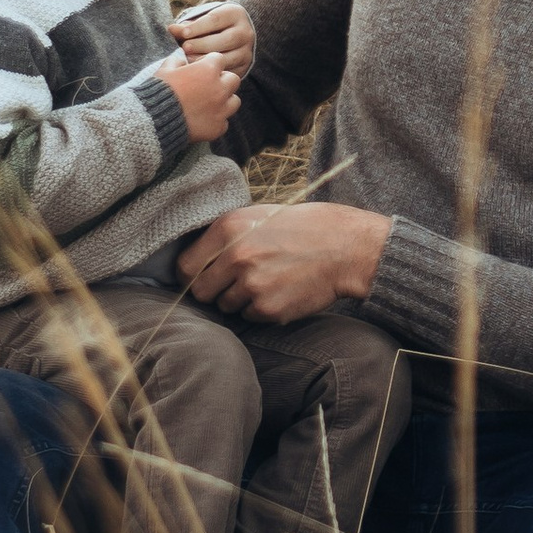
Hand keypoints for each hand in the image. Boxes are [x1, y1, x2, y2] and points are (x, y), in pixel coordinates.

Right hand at [154, 47, 241, 143]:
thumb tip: (182, 62)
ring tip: (210, 104)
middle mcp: (219, 89)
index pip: (219, 59)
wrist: (155, 120)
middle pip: (233, 80)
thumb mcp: (165, 70)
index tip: (200, 68)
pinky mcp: (218, 128)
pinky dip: (216, 121)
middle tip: (208, 86)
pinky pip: (224, 123)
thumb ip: (177, 61)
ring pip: (234, 101)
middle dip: (223, 81)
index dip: (209, 62)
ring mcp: (221, 110)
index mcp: (208, 70)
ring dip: (225, 101)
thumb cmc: (159, 92)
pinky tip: (204, 120)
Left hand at [174, 0, 256, 81]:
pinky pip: (229, 71)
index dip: (198, 27)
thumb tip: (172, 29)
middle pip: (225, 39)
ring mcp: (247, 50)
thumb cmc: (210, 26)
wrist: (232, 34)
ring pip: (228, 57)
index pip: (216, 19)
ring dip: (207, 60)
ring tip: (189, 60)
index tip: (183, 34)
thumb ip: (186, 26)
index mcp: (234, 14)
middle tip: (185, 48)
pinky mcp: (245, 66)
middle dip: (202, 44)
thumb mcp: (201, 20)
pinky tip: (200, 72)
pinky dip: (214, 72)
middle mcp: (245, 32)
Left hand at [175, 202, 392, 323]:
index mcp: (229, 229)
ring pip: (226, 306)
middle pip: (201, 292)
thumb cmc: (304, 228)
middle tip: (235, 283)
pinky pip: (250, 317)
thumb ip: (227, 234)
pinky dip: (261, 309)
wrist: (346, 247)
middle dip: (214, 291)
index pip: (185, 267)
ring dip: (240, 300)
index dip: (192, 275)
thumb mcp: (260, 215)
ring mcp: (252, 285)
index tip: (202, 277)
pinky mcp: (268, 309)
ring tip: (266, 282)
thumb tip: (197, 256)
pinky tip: (281, 291)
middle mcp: (236, 257)